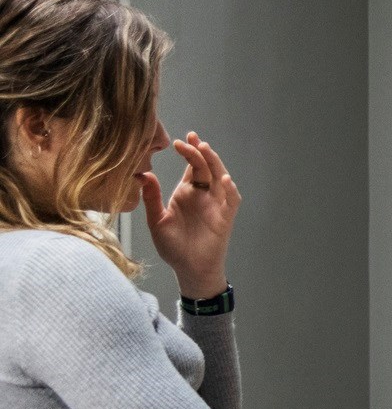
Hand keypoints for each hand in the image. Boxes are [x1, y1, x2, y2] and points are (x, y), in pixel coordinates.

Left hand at [139, 132, 240, 297]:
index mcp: (186, 193)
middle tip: (189, 139)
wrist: (188, 269)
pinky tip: (224, 179)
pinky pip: (231, 200)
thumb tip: (143, 175)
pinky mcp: (225, 217)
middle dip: (199, 151)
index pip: (190, 167)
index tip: (177, 141)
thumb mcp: (156, 220)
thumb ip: (151, 198)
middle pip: (205, 167)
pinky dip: (230, 189)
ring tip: (205, 149)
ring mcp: (216, 205)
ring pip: (220, 177)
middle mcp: (203, 195)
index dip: (187, 152)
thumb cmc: (173, 247)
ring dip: (214, 163)